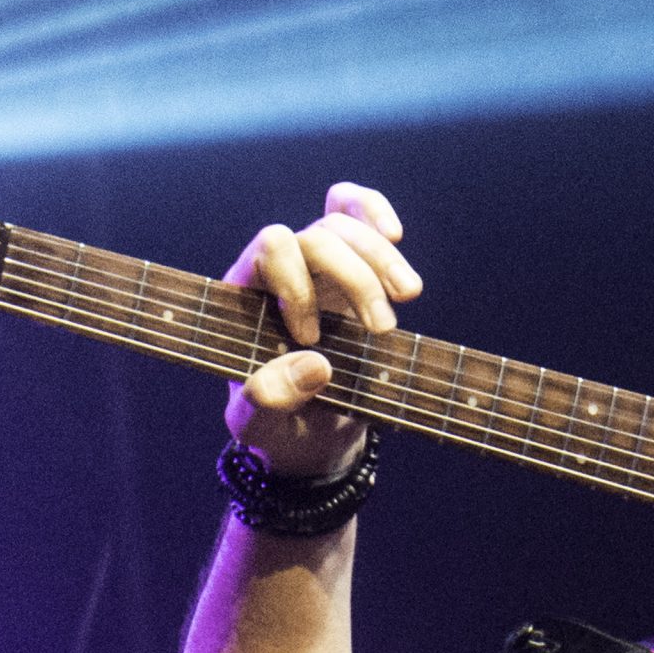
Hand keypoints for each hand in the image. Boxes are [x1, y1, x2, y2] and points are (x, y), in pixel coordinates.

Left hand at [222, 184, 421, 482]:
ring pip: (345, 228)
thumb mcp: (260, 427)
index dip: (299, 285)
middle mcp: (280, 274)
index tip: (312, 338)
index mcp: (246, 298)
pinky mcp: (348, 269)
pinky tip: (394, 234)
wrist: (311, 440)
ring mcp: (314, 269)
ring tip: (407, 297)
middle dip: (357, 279)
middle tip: (382, 331)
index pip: (271, 250)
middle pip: (318, 237)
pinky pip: (353, 212)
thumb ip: (270, 399)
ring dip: (382, 259)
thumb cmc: (277, 428)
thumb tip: (315, 364)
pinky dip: (375, 213)